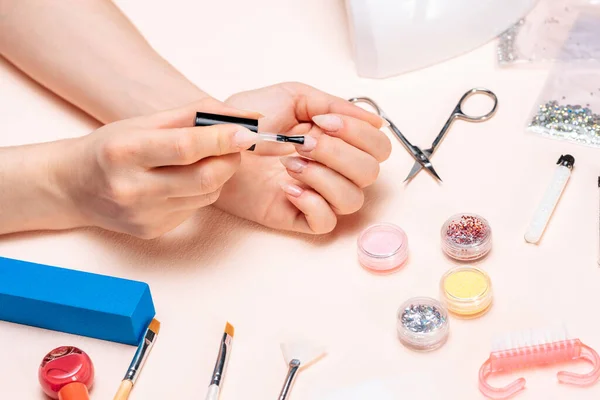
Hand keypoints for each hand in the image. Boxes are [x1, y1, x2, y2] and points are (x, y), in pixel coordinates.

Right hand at [58, 99, 260, 237]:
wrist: (73, 187)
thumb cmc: (111, 148)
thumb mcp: (142, 123)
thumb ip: (191, 115)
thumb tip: (240, 116)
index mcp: (125, 152)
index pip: (186, 147)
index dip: (222, 139)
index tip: (247, 131)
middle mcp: (132, 188)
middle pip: (204, 177)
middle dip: (230, 159)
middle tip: (236, 145)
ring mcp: (143, 215)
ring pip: (206, 194)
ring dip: (218, 175)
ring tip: (206, 160)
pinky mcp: (152, 231)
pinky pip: (195, 208)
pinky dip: (201, 191)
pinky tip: (184, 181)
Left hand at [218, 82, 391, 233]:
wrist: (214, 140)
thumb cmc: (249, 120)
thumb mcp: (293, 98)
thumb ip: (334, 104)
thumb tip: (376, 121)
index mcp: (338, 140)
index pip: (377, 146)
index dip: (358, 134)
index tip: (322, 122)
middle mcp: (333, 168)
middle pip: (370, 173)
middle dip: (339, 154)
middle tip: (302, 143)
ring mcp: (316, 193)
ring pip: (352, 199)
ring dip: (324, 178)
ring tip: (290, 164)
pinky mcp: (296, 215)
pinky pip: (326, 222)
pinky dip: (312, 204)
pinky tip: (287, 188)